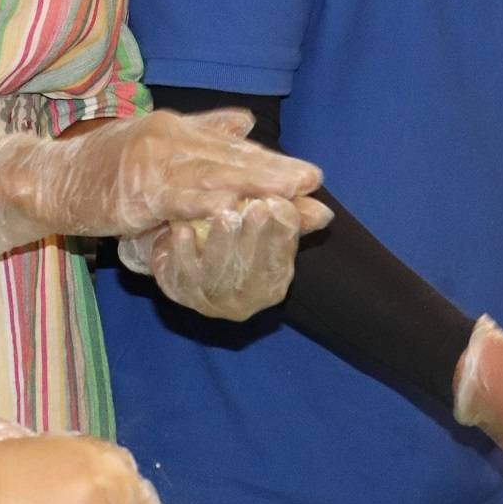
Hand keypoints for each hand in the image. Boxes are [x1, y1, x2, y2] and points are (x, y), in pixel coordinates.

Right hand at [0, 109, 322, 253]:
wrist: (46, 178)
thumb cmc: (97, 167)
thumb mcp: (153, 144)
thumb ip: (201, 132)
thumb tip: (247, 122)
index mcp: (175, 130)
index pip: (233, 149)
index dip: (273, 164)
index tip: (311, 179)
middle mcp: (167, 137)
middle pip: (231, 159)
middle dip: (275, 174)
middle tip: (314, 183)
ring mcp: (150, 160)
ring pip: (213, 175)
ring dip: (255, 188)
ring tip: (291, 198)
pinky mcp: (134, 188)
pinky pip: (180, 196)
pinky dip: (210, 203)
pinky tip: (236, 210)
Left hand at [117, 194, 331, 320]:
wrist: (184, 247)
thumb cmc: (235, 233)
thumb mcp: (263, 223)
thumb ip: (289, 217)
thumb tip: (323, 213)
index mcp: (271, 283)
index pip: (280, 262)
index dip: (281, 235)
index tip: (278, 203)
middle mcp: (244, 300)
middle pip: (250, 273)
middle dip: (255, 239)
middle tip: (255, 207)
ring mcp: (210, 300)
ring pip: (217, 277)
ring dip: (222, 245)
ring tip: (224, 217)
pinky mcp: (178, 291)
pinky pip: (180, 276)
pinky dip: (183, 253)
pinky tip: (182, 230)